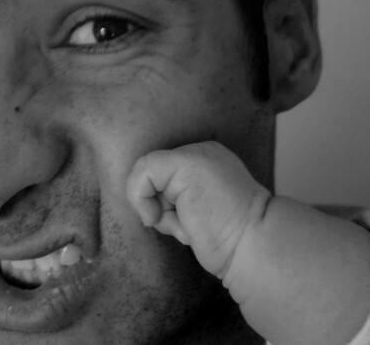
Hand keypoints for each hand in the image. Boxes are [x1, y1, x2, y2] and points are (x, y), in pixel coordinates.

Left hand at [126, 141, 369, 344]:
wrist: (257, 247)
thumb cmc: (231, 240)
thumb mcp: (199, 210)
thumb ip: (178, 196)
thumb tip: (147, 201)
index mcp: (208, 161)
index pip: (164, 177)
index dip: (168, 207)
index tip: (193, 224)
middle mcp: (201, 151)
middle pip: (154, 177)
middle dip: (163, 209)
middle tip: (193, 225)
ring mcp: (193, 153)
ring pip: (146, 177)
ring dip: (160, 213)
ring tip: (193, 223)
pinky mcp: (183, 162)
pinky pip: (141, 176)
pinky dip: (143, 201)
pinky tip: (172, 219)